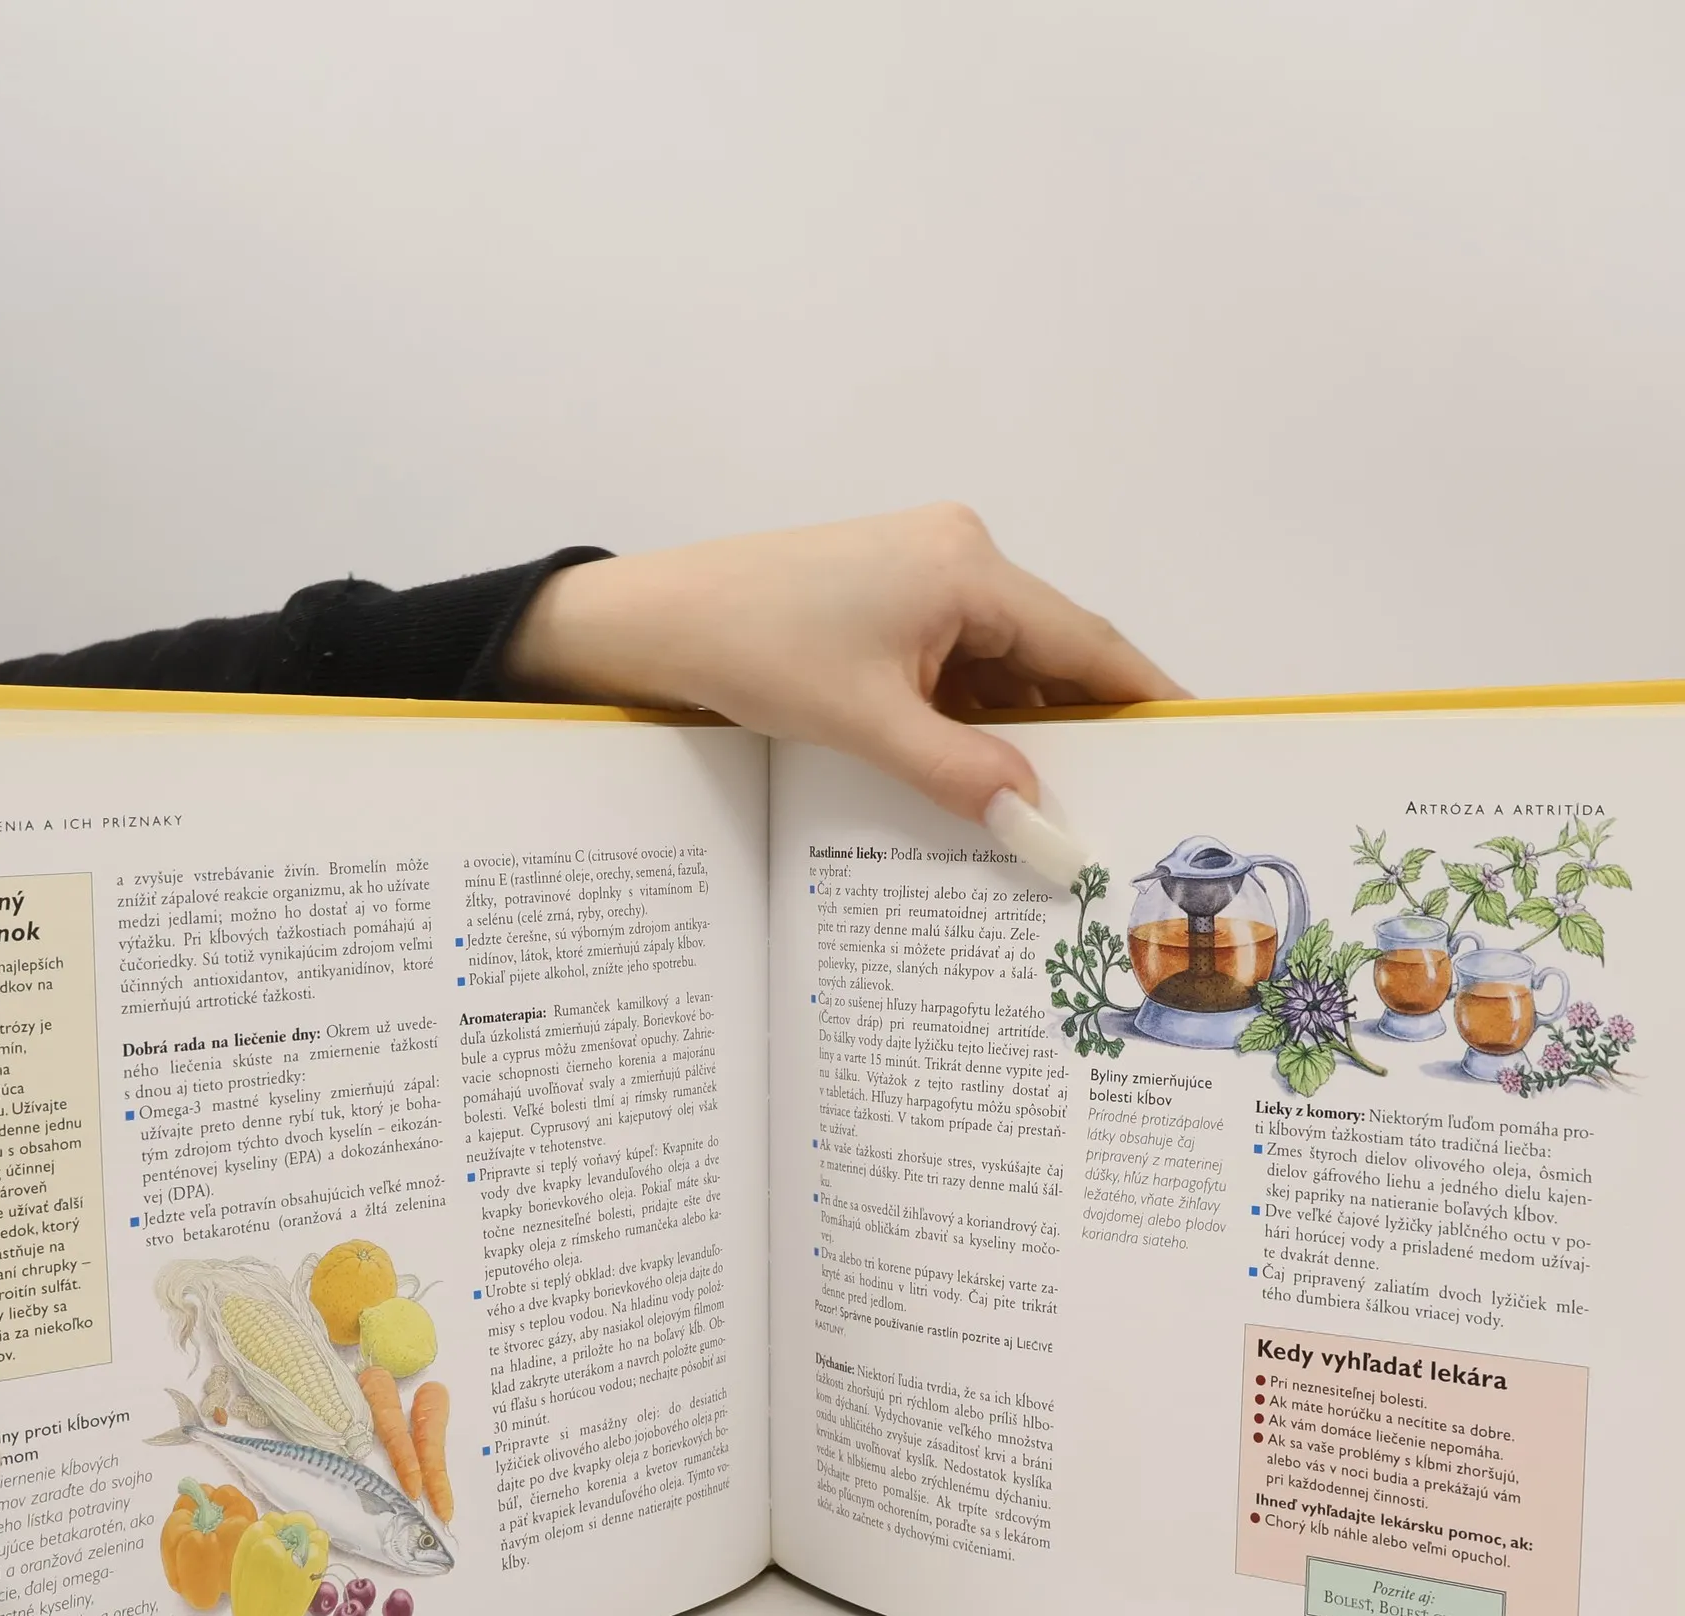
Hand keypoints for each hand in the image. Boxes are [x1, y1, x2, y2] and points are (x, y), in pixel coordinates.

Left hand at [501, 504, 1186, 821]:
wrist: (650, 622)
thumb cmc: (749, 647)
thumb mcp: (865, 723)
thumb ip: (963, 776)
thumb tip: (1045, 829)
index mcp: (967, 567)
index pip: (1086, 645)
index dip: (1144, 701)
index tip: (1194, 748)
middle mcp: (958, 557)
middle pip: (1050, 657)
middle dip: (1082, 732)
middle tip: (1126, 806)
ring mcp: (921, 577)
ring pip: (1002, 668)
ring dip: (1021, 734)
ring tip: (1055, 811)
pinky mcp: (888, 602)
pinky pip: (958, 666)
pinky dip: (974, 720)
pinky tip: (982, 778)